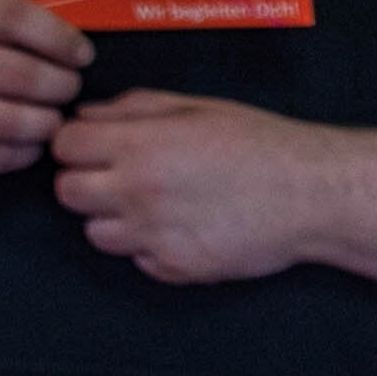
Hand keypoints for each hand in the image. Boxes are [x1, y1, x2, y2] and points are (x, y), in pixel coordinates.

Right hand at [0, 0, 94, 182]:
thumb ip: (17, 30)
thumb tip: (80, 49)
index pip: (11, 16)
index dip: (57, 36)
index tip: (82, 55)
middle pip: (21, 74)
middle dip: (60, 86)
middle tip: (68, 91)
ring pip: (11, 120)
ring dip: (45, 124)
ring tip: (51, 120)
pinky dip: (22, 153)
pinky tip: (27, 145)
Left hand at [46, 91, 346, 285]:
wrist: (313, 193)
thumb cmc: (262, 144)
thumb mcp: (198, 107)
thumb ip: (135, 107)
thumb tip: (87, 116)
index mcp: (141, 144)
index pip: (63, 145)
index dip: (77, 144)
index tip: (96, 147)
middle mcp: (138, 191)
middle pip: (67, 192)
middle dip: (87, 182)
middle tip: (123, 177)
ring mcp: (154, 234)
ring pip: (95, 233)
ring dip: (116, 219)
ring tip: (158, 206)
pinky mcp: (175, 267)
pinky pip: (138, 260)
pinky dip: (153, 247)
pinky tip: (185, 228)